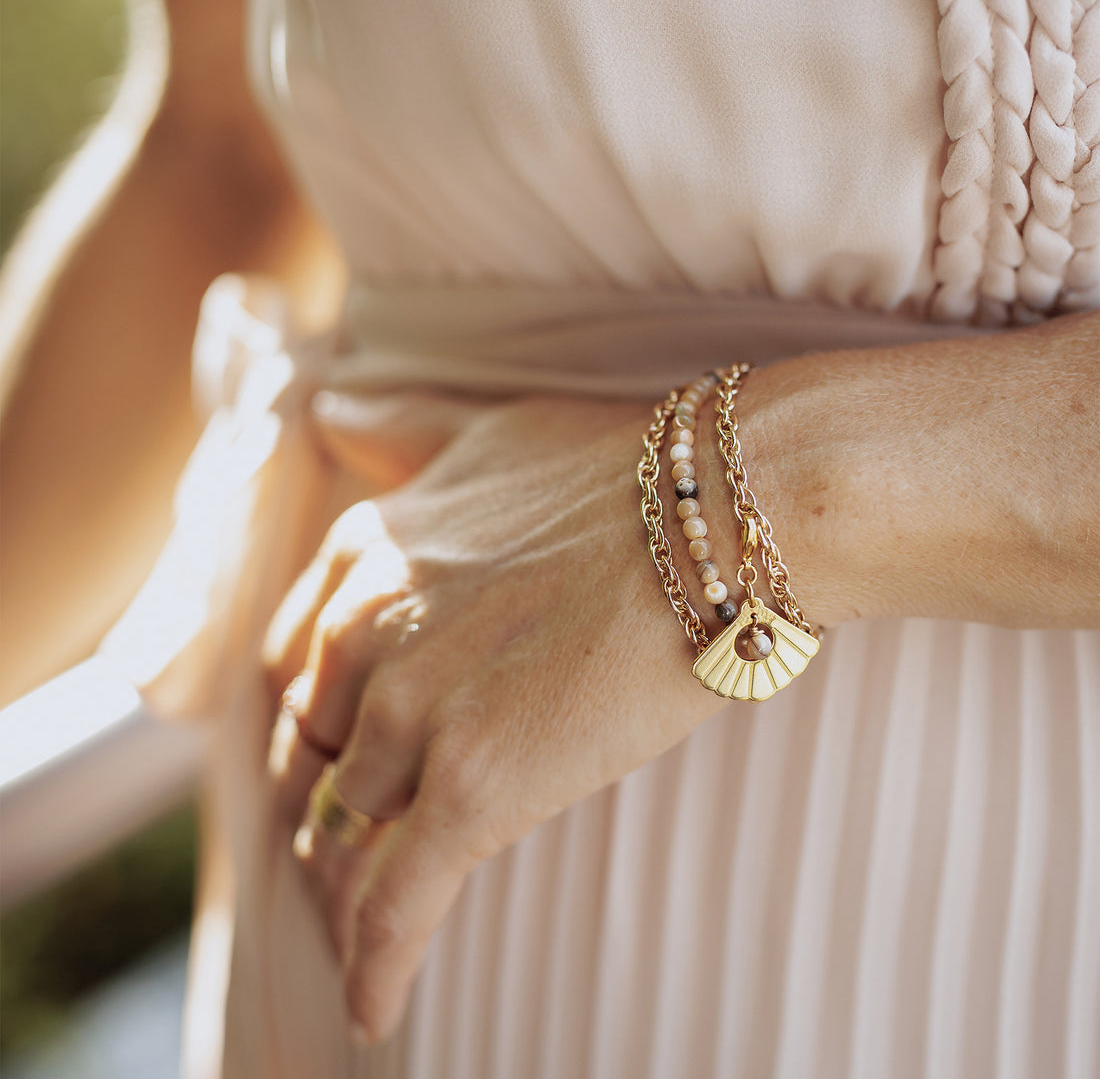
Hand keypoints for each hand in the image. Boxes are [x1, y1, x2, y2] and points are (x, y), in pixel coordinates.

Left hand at [262, 391, 744, 1043]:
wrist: (730, 509)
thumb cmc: (628, 471)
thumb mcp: (487, 433)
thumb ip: (402, 433)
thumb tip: (334, 405)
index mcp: (365, 554)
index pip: (296, 664)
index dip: (308, 721)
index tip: (326, 756)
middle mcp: (368, 629)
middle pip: (313, 749)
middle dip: (322, 801)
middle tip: (342, 845)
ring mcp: (416, 711)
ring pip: (348, 829)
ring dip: (345, 883)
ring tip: (358, 921)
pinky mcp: (477, 785)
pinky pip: (402, 898)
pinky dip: (380, 959)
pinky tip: (374, 1010)